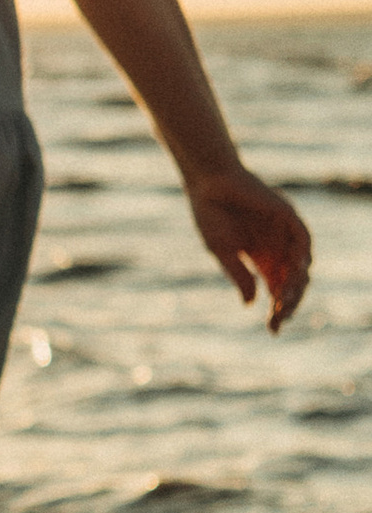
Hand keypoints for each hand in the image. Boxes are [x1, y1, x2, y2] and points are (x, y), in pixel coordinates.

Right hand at [185, 163, 311, 329]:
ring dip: (296, 284)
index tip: (272, 329)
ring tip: (284, 299)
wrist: (209, 182)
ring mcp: (284, 233)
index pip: (277, 290)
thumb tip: (251, 304)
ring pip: (302, 266)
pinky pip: (303, 241)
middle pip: (293, 283)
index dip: (277, 310)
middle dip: (288, 302)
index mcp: (261, 260)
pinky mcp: (288, 216)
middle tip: (279, 315)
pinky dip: (301, 258)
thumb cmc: (210, 214)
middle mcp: (277, 249)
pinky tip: (292, 273)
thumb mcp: (222, 251)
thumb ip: (239, 275)